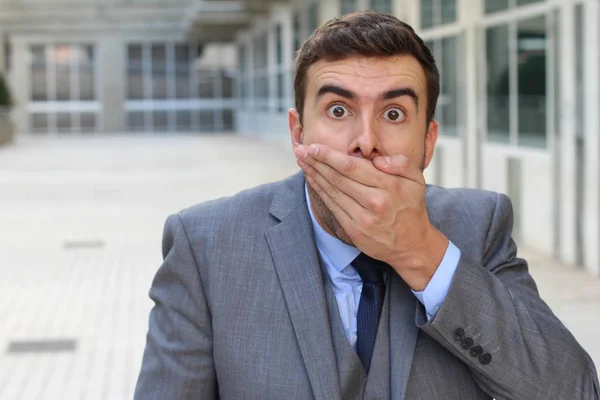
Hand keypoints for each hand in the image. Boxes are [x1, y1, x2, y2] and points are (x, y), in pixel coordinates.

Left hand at [293, 143, 447, 290]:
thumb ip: (400, 163)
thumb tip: (377, 158)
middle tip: (300, 150)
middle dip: (316, 162)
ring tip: (302, 162)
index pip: (352, 166)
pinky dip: (320, 192)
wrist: (412, 244)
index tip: (314, 146)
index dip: (329, 156)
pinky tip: (312, 180)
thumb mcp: (416, 180)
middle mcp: (374, 202)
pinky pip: (333, 207)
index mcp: (388, 185)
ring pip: (332, 191)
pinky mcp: (354, 230)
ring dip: (314, 175)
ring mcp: (362, 218)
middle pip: (338, 178)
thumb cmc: (411, 207)